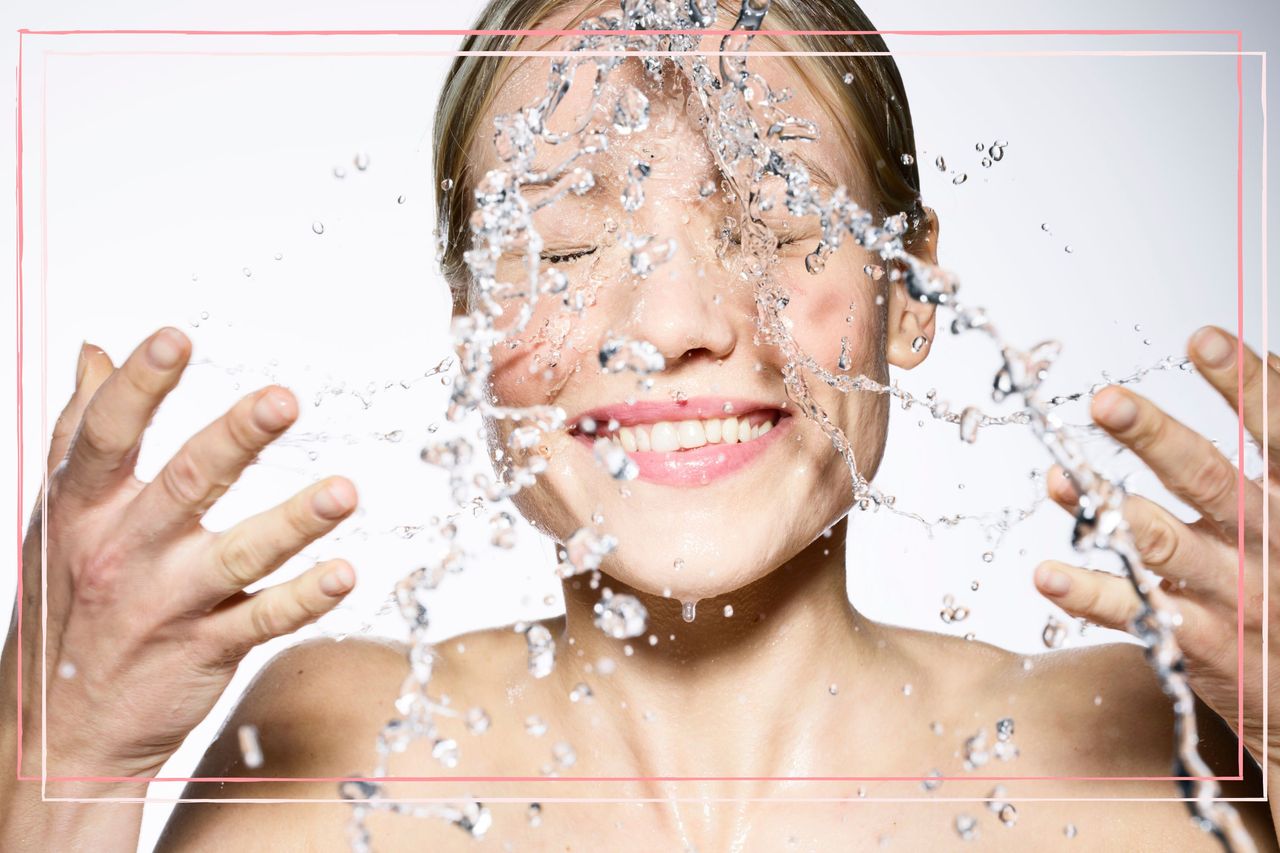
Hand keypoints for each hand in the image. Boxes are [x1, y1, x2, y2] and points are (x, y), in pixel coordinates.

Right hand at [4, 327, 358, 778]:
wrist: (60, 733)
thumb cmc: (68, 604)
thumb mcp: (59, 517)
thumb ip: (79, 431)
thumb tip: (91, 351)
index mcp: (83, 510)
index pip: (105, 437)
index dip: (139, 386)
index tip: (175, 338)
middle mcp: (124, 552)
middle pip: (185, 483)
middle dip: (235, 439)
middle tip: (285, 399)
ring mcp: (166, 604)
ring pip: (237, 554)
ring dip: (294, 521)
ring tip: (345, 492)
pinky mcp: (204, 650)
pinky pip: (263, 620)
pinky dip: (305, 598)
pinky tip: (345, 575)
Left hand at [1033, 325, 1275, 766]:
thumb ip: (1279, 444)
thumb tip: (1261, 362)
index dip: (1246, 384)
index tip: (1202, 337)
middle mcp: (1271, 543)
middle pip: (1212, 480)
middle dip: (1157, 438)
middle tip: (1105, 401)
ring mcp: (1238, 595)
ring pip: (1167, 547)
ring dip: (1112, 509)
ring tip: (1062, 477)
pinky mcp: (1204, 644)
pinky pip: (1140, 615)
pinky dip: (1090, 594)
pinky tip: (1047, 574)